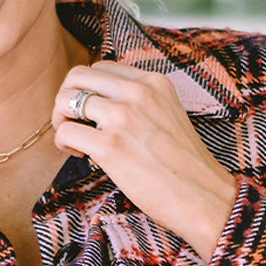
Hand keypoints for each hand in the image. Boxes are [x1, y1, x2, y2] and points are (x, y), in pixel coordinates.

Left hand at [52, 60, 238, 262]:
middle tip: (72, 123)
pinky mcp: (110, 147)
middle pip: (77, 76)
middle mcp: (137, 92)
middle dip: (66, 98)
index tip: (91, 113)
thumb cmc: (185, 168)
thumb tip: (102, 111)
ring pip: (66, 100)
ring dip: (61, 120)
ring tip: (74, 141)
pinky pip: (67, 131)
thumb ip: (140, 106)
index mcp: (152, 82)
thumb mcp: (168, 116)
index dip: (88, 90)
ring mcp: (123, 117)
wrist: (203, 197)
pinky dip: (63, 142)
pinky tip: (77, 154)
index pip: (101, 68)